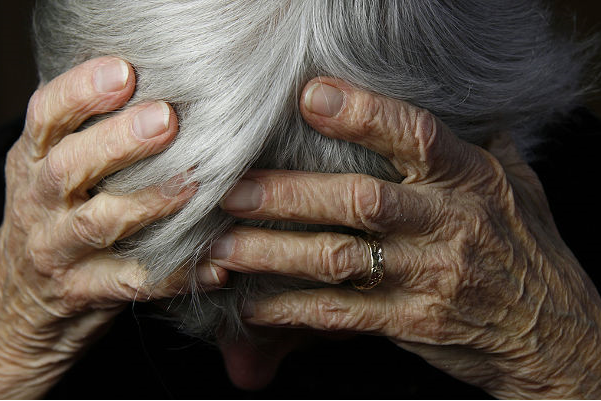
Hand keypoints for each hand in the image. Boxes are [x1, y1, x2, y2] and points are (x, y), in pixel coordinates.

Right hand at [0, 57, 226, 398]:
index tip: (125, 71)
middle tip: (166, 119)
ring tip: (191, 186)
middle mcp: (40, 204)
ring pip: (98, 223)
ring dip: (147, 202)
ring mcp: (58, 251)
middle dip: (117, 141)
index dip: (80, 92)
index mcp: (33, 163)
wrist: (20, 303)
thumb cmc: (53, 221)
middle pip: (68, 167)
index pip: (45, 117)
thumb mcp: (52, 173)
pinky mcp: (84, 291)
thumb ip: (86, 134)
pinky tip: (214, 264)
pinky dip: (175, 274)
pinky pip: (132, 283)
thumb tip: (151, 82)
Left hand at [211, 77, 600, 397]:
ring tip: (221, 247)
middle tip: (232, 188)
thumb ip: (480, 148)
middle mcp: (446, 226)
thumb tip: (458, 103)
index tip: (311, 97)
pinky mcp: (412, 322)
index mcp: (472, 182)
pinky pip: (342, 314)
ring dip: (273, 252)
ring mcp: (427, 277)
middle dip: (288, 194)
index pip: (418, 137)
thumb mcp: (518, 190)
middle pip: (358, 201)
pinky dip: (291, 310)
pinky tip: (252, 306)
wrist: (553, 336)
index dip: (364, 115)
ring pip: (338, 259)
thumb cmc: (529, 256)